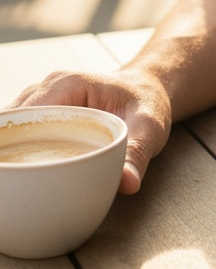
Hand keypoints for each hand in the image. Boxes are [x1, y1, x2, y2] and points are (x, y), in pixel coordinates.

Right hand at [12, 68, 171, 193]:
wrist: (146, 90)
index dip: (11, 144)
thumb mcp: (149, 126)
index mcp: (67, 85)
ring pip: (8, 127)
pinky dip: (13, 152)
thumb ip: (138, 153)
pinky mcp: (40, 114)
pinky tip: (17, 174)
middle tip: (10, 184)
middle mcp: (46, 88)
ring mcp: (40, 99)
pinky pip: (16, 131)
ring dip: (8, 153)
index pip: (24, 116)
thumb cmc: (146, 102)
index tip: (10, 172)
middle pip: (9, 122)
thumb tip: (127, 183)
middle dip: (6, 153)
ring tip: (12, 182)